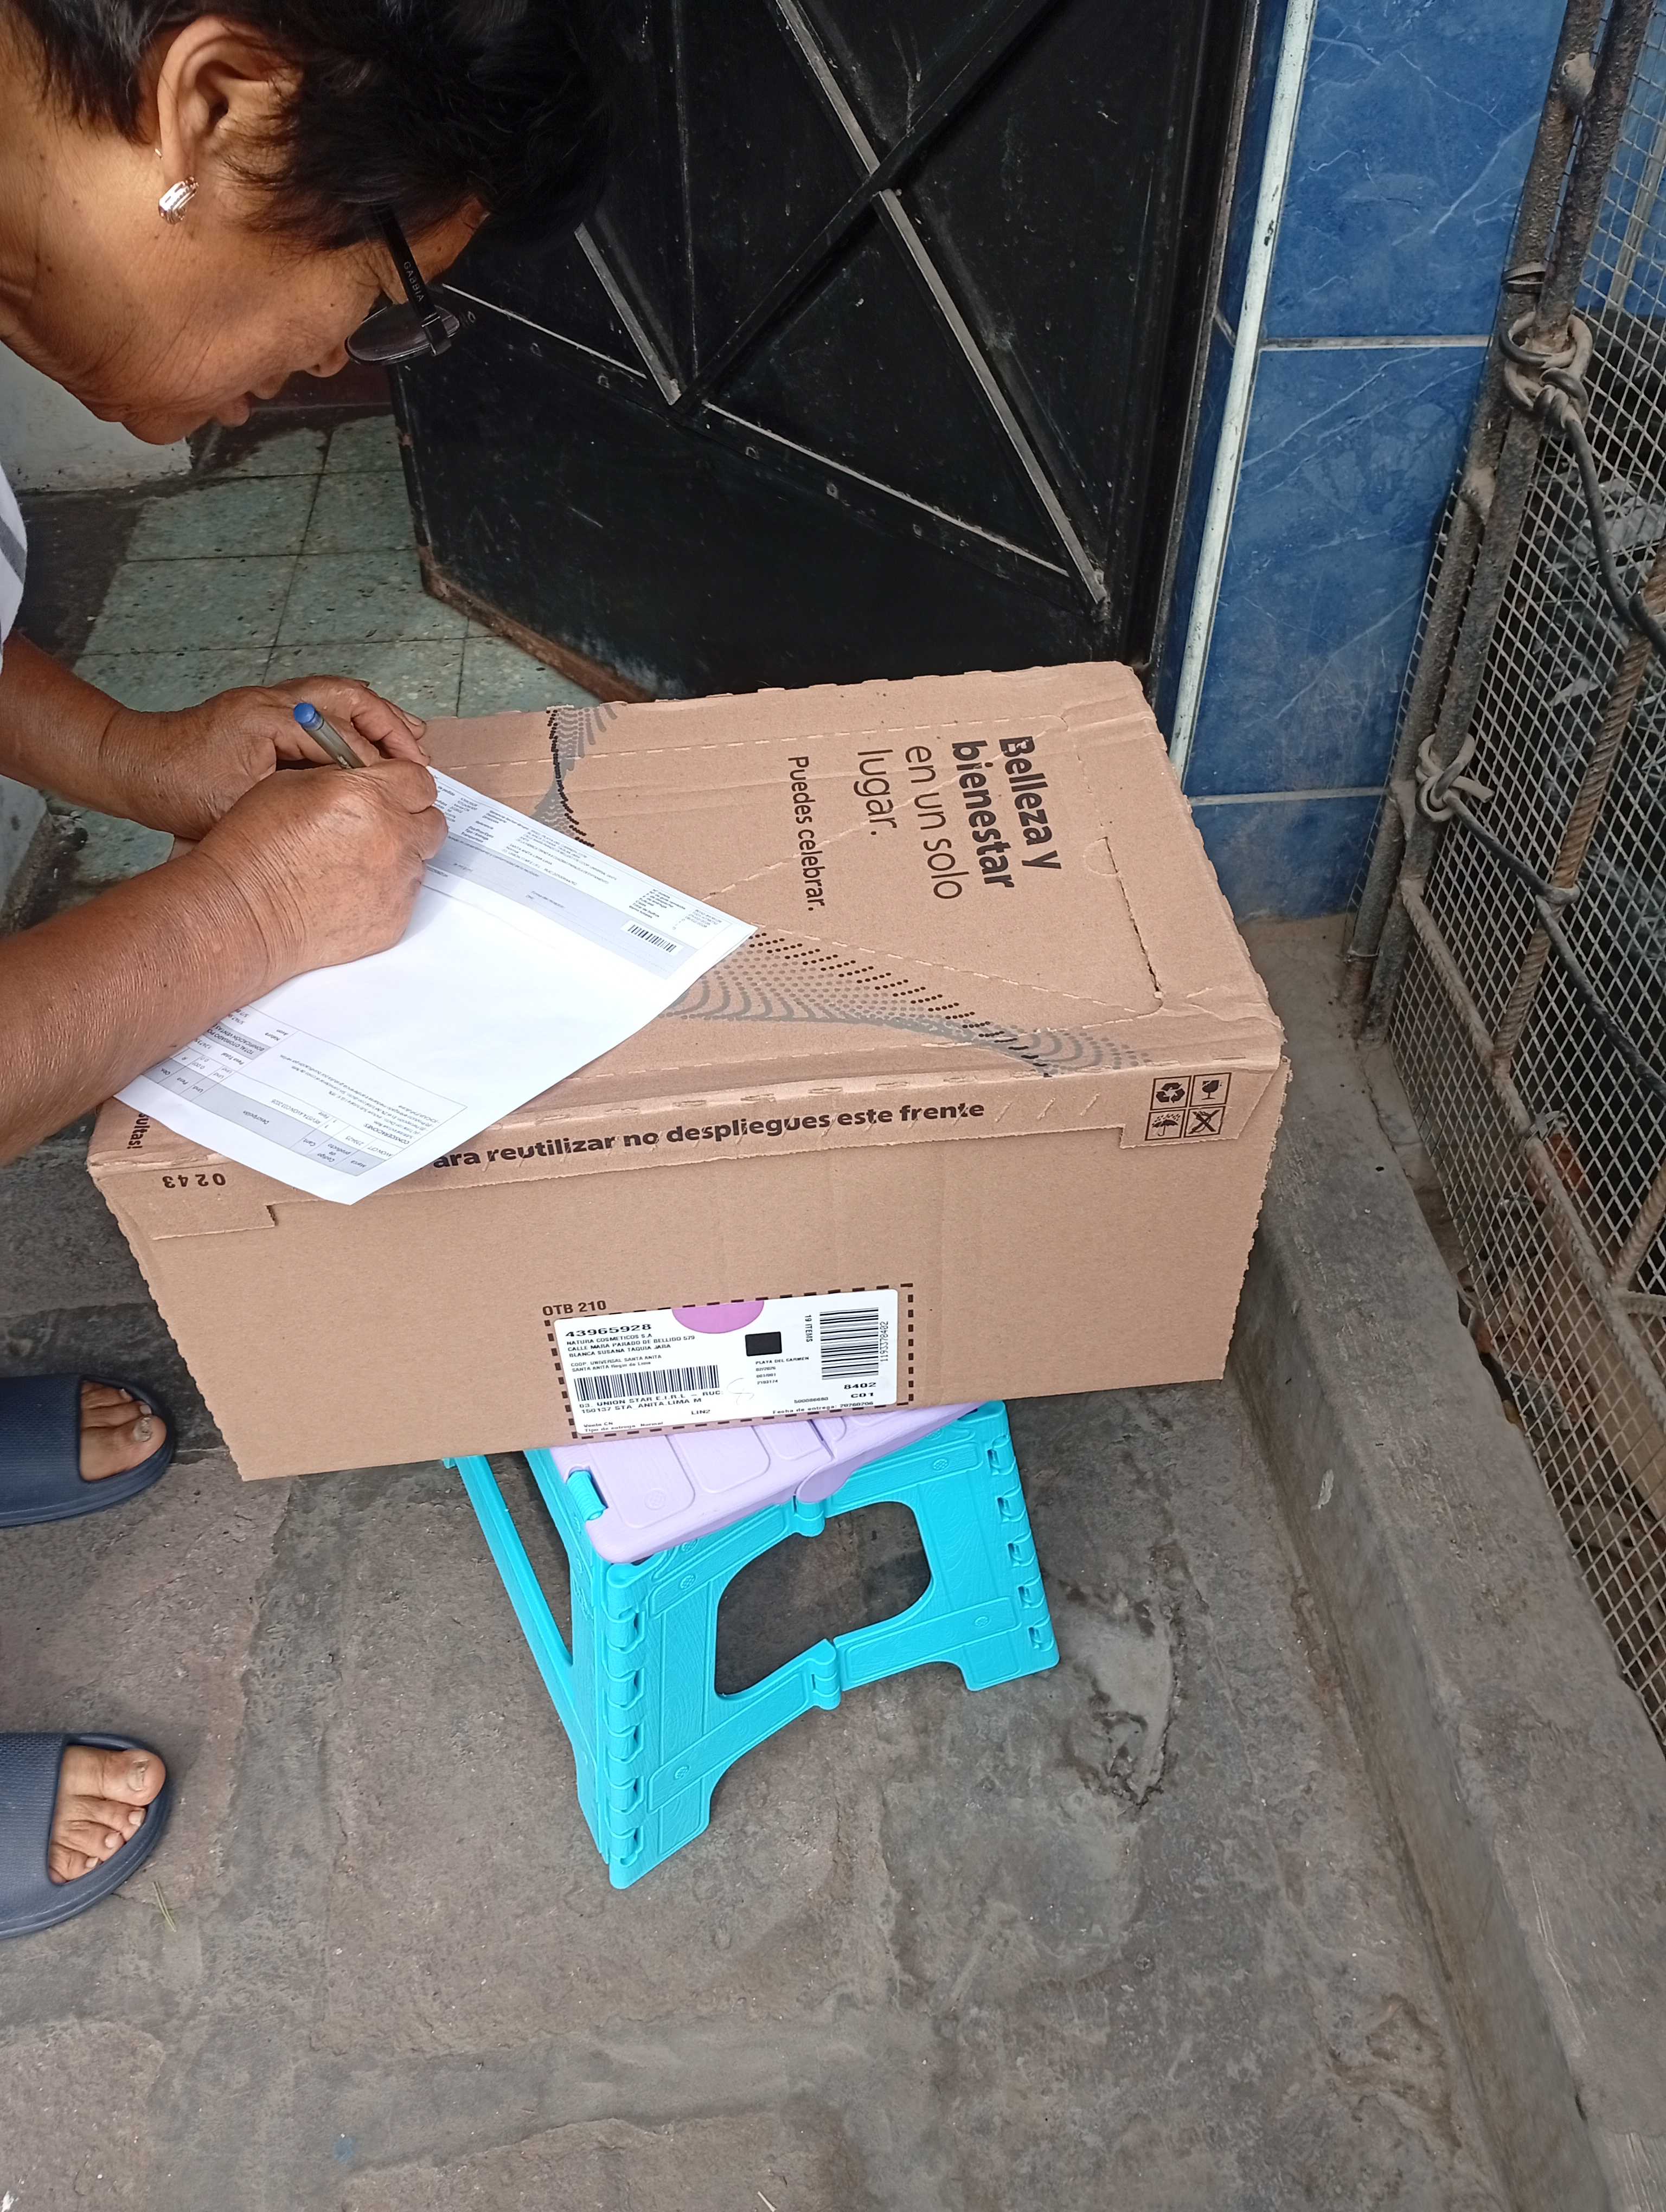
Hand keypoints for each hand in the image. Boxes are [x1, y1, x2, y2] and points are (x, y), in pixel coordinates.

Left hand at [99, 674, 429, 842]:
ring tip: (410, 739)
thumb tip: (345, 799)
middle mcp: (272, 699)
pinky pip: (323, 702)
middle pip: (350, 697)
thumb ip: (292, 797)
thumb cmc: (176, 789)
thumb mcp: (237, 805)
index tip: (402, 783)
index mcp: (268, 718)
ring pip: (340, 694)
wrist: (134, 766)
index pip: (340, 733)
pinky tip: (368, 738)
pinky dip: (353, 717)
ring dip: (378, 716)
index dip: (376, 761)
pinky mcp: (267, 709)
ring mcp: (270, 700)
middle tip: (419, 755)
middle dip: (390, 726)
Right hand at [186, 760, 446, 989]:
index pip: (421, 780)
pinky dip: (385, 891)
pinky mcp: (394, 918)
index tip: (390, 792)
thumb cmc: (255, 848)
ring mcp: (397, 882)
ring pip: (420, 861)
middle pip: (432, 821)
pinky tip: (348, 891)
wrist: (243, 911)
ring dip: (397, 857)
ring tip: (352, 863)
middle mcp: (393, 838)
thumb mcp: (292, 784)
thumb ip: (344, 778)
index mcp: (370, 796)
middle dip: (409, 819)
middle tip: (376, 826)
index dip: (402, 785)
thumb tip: (365, 778)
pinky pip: (405, 896)